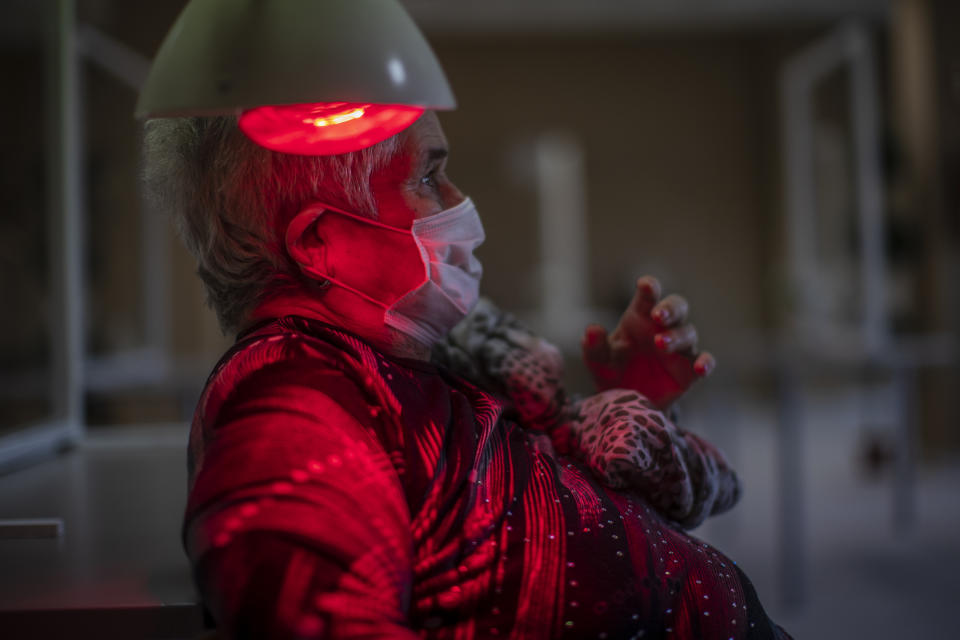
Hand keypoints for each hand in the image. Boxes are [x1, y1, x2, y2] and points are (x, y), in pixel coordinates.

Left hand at [581, 276, 714, 409]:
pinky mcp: (689, 371)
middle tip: (657, 315)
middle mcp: (662, 328)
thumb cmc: (611, 371)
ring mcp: (679, 348)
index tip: (646, 286)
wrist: (625, 403)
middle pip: (677, 306)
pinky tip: (700, 367)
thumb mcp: (597, 361)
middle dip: (670, 308)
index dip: (649, 288)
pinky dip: (706, 362)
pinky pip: (704, 361)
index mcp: (639, 317)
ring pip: (688, 333)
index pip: (647, 297)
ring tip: (660, 344)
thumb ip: (593, 345)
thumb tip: (592, 330)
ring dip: (676, 336)